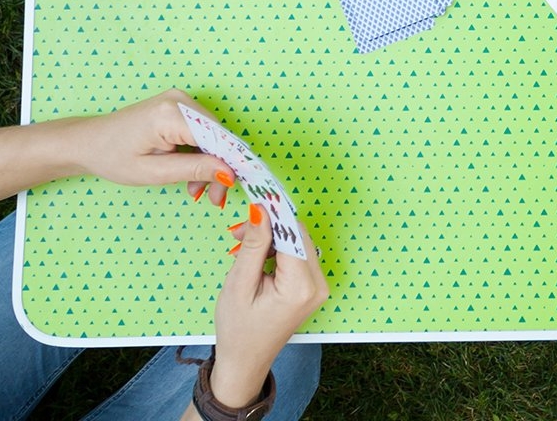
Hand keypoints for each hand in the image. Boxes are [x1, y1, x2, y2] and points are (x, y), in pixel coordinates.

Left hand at [74, 90, 233, 206]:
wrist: (88, 142)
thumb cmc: (113, 157)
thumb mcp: (153, 172)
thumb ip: (194, 170)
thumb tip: (230, 173)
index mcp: (170, 114)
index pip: (217, 138)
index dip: (233, 163)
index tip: (237, 188)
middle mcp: (180, 99)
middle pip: (218, 136)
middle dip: (220, 167)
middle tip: (214, 197)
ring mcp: (181, 99)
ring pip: (214, 135)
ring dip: (211, 162)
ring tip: (196, 188)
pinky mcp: (180, 104)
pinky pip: (203, 130)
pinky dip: (202, 153)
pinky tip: (192, 171)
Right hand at [210, 208, 328, 406]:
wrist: (245, 361)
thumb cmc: (238, 330)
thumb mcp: (239, 284)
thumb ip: (253, 245)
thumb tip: (261, 209)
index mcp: (301, 286)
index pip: (292, 233)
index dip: (273, 213)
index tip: (255, 195)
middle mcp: (317, 284)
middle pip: (297, 235)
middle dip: (268, 226)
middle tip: (238, 232)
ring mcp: (318, 286)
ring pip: (297, 242)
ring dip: (271, 237)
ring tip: (241, 247)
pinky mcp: (312, 286)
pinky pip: (297, 254)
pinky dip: (277, 250)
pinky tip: (255, 257)